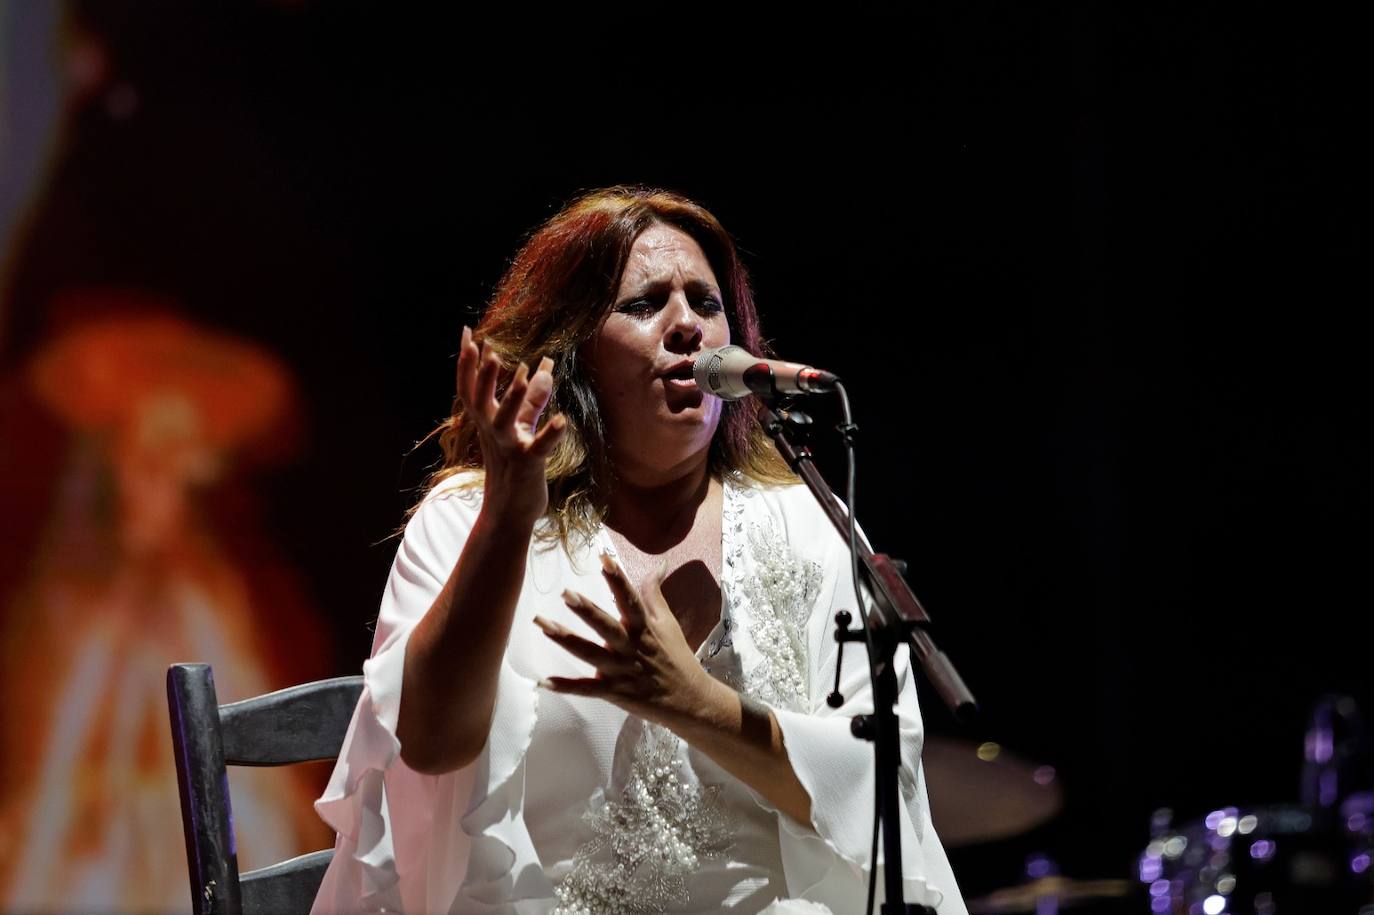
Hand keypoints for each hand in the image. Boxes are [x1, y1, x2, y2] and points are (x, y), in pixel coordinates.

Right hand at [456, 325, 564, 526]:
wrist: (509, 509)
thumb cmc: (514, 464)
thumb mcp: (520, 426)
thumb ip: (532, 397)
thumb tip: (545, 364)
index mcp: (487, 420)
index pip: (471, 387)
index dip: (467, 362)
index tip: (466, 333)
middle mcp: (492, 431)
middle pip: (481, 400)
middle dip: (484, 375)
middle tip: (487, 348)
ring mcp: (508, 447)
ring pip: (506, 420)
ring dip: (513, 398)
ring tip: (524, 375)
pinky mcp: (528, 463)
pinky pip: (539, 447)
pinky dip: (551, 434)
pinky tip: (563, 420)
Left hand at [534, 553, 723, 731]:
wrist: (689, 702)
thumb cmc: (677, 658)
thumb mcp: (668, 623)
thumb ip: (655, 593)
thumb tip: (659, 563)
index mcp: (644, 628)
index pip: (631, 600)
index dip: (618, 579)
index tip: (603, 558)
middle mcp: (631, 648)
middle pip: (606, 627)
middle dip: (587, 611)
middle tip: (566, 594)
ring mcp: (621, 671)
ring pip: (590, 654)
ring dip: (566, 640)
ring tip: (543, 625)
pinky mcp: (614, 692)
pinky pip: (586, 690)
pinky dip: (566, 686)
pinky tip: (543, 681)